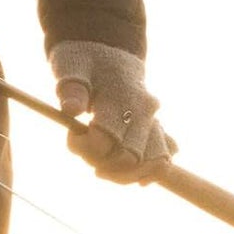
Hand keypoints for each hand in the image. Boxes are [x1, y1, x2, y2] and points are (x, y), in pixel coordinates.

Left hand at [49, 41, 172, 184]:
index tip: (71, 134)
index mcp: (125, 96)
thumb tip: (70, 110)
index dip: (85, 147)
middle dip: (102, 164)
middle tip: (84, 151)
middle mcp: (146, 111)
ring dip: (124, 175)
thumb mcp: (71, 68)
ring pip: (153, 163)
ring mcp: (154, 121)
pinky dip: (152, 172)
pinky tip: (140, 181)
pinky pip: (163, 158)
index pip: (107, 140)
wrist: (107, 52)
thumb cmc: (84, 61)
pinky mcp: (156, 130)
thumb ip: (71, 89)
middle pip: (131, 158)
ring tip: (100, 168)